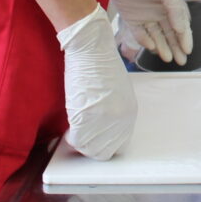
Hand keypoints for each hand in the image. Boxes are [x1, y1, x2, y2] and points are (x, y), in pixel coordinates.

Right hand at [58, 9, 136, 158]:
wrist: (91, 50)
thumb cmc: (100, 65)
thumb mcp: (117, 92)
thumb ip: (112, 111)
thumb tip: (100, 127)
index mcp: (130, 113)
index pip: (119, 144)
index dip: (103, 143)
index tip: (93, 138)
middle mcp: (121, 120)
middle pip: (105, 151)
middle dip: (91, 147)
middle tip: (80, 137)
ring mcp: (104, 120)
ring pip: (90, 149)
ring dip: (80, 143)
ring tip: (74, 132)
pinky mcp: (87, 117)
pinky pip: (78, 140)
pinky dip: (71, 138)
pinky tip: (69, 129)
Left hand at [109, 0, 192, 62]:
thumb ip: (175, 10)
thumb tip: (182, 29)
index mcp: (170, 4)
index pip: (181, 25)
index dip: (185, 38)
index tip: (188, 50)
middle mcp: (159, 11)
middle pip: (170, 33)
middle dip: (176, 47)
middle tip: (182, 61)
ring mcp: (145, 15)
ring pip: (156, 36)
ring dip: (162, 47)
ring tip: (168, 59)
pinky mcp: (130, 18)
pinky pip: (140, 33)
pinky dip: (145, 41)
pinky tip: (152, 47)